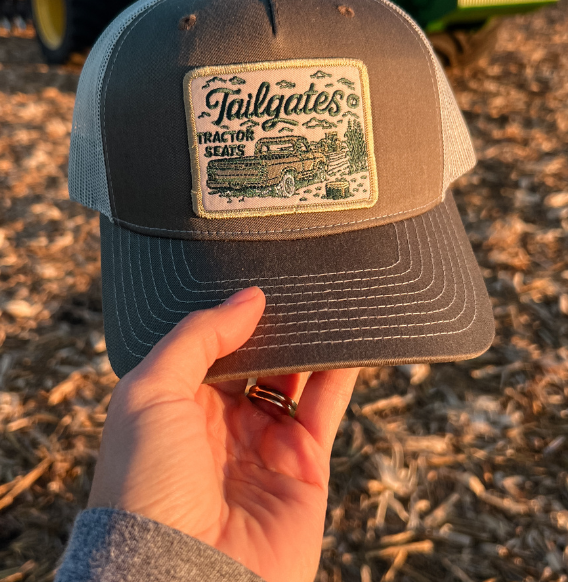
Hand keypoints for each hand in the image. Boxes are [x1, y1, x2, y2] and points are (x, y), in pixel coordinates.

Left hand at [88, 287, 358, 581]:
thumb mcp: (147, 392)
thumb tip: (249, 299)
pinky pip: (326, 406)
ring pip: (294, 376)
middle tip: (292, 281)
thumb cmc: (146, 487)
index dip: (229, 314)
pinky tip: (349, 337)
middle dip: (272, 324)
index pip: (208, 345)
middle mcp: (220, 422)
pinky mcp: (305, 466)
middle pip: (255, 357)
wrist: (182, 576)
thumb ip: (197, 336)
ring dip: (309, 340)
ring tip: (323, 297)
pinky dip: (340, 371)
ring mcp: (264, 443)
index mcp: (175, 404)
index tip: (252, 277)